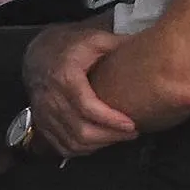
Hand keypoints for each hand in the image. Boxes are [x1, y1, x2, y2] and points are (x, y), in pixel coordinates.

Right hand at [23, 23, 137, 157]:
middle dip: (110, 137)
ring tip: (120, 137)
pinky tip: (100, 143)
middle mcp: (51, 100)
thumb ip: (118, 46)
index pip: (87, 107)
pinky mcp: (42, 125)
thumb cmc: (70, 47)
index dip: (110, 119)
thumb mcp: (94, 39)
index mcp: (65, 77)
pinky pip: (63, 147)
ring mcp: (44, 115)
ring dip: (99, 145)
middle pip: (81, 131)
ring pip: (72, 143)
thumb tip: (151, 47)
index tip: (131, 124)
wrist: (39, 54)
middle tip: (132, 133)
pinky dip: (83, 150)